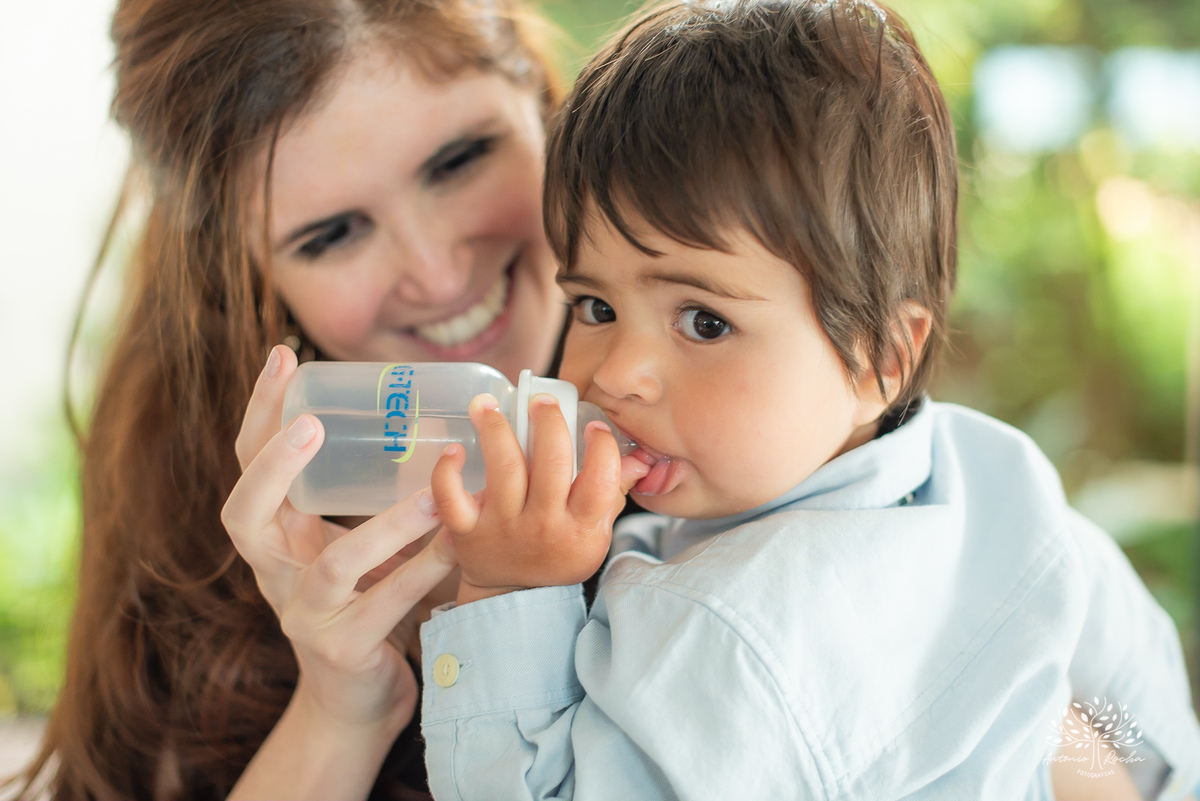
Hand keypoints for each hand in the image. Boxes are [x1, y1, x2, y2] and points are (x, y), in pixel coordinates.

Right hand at [221, 345, 457, 732]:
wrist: (358, 702)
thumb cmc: (368, 605)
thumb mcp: (362, 544)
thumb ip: (377, 496)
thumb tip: (438, 424)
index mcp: (279, 536)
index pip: (249, 464)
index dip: (259, 412)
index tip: (282, 355)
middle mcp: (275, 573)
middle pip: (244, 513)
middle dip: (270, 465)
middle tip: (309, 424)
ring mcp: (303, 616)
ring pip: (333, 566)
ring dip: (386, 526)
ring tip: (433, 490)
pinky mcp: (340, 651)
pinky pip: (383, 607)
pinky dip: (423, 572)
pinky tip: (456, 547)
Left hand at [431, 392, 646, 604]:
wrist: (514, 599)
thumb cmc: (559, 555)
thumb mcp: (595, 533)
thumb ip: (614, 491)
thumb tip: (639, 457)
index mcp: (580, 528)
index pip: (600, 480)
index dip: (601, 447)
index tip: (594, 425)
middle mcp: (543, 527)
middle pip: (551, 464)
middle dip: (548, 422)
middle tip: (542, 401)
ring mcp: (503, 528)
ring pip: (503, 469)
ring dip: (496, 430)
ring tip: (490, 404)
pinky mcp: (467, 532)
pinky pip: (451, 498)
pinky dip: (447, 472)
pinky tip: (455, 450)